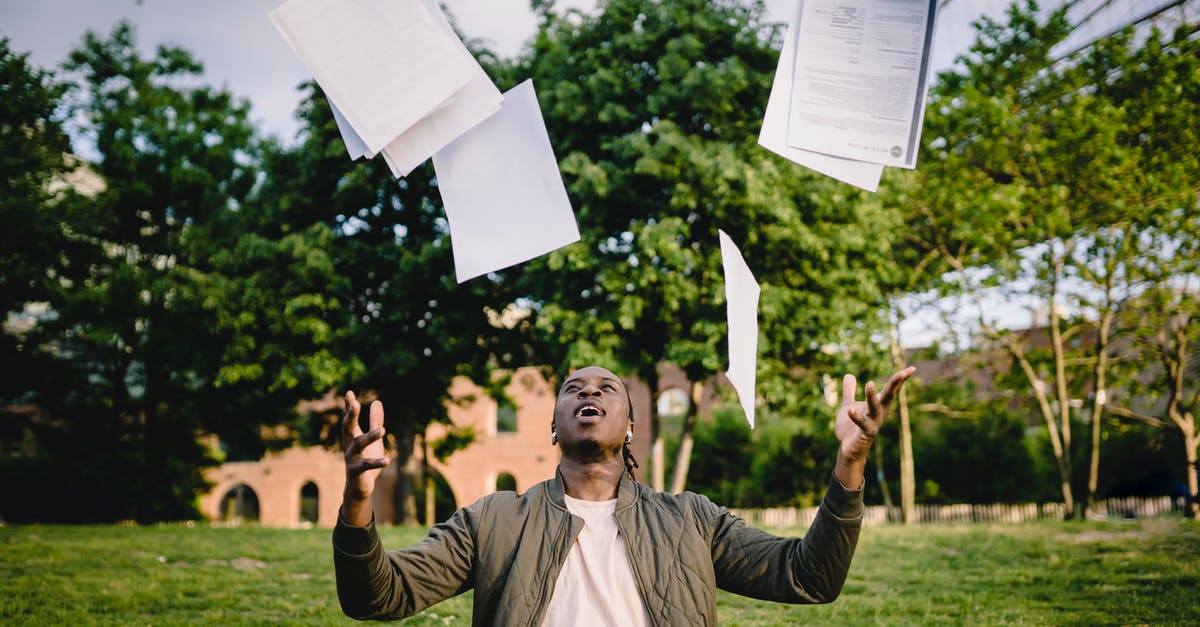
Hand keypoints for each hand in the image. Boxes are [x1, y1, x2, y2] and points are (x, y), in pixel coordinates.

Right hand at [340, 390, 388, 525]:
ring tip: (382, 430)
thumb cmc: (365, 458)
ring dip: (370, 437)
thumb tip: (377, 402)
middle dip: (350, 416)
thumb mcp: (372, 439)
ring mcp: (351, 459)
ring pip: (358, 445)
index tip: (349, 393)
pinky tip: (387, 460)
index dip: (348, 406)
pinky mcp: (357, 472)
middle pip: (347, 428)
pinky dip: (377, 462)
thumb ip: (375, 421)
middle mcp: (348, 446)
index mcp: (352, 436)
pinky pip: (366, 466)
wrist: (358, 487)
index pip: (349, 419)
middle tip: (355, 403)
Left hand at [833, 367, 914, 487]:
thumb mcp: (849, 405)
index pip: (890, 389)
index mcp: (878, 404)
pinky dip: (855, 416)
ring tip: (868, 383)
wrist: (848, 448)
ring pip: (875, 407)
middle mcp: (879, 412)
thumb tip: (849, 374)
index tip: (912, 368)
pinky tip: (849, 410)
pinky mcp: (865, 432)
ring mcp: (874, 422)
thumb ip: (849, 391)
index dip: (900, 378)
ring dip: (871, 396)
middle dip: (896, 383)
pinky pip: (861, 423)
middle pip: (889, 395)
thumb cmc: (851, 427)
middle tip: (904, 372)